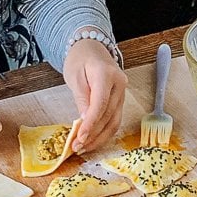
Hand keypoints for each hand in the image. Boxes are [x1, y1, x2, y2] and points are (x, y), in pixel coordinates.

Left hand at [64, 38, 125, 152]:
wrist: (91, 48)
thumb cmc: (80, 59)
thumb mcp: (74, 75)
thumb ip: (81, 97)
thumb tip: (85, 120)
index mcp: (107, 74)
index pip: (101, 104)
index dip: (91, 124)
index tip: (80, 138)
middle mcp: (119, 84)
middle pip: (108, 115)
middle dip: (93, 134)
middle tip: (77, 147)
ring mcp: (122, 93)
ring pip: (114, 121)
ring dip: (99, 138)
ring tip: (83, 148)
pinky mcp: (120, 100)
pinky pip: (114, 119)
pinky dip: (103, 132)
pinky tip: (92, 140)